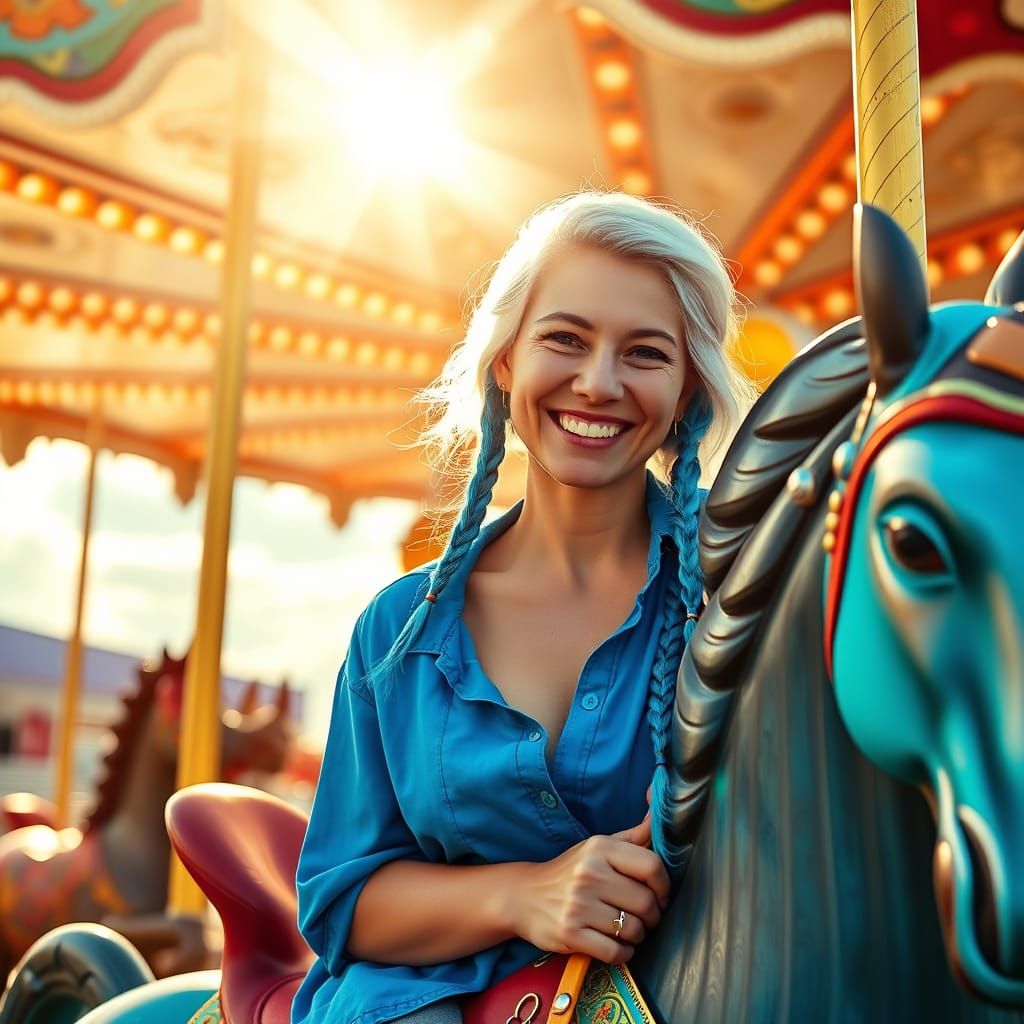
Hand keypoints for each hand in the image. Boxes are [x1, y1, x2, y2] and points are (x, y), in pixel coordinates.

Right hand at [508, 817, 669, 963]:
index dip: (664, 886)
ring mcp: (578, 904)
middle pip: (646, 902)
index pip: (651, 866)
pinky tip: (617, 945)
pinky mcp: (570, 933)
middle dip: (652, 916)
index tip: (660, 895)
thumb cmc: (570, 872)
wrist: (524, 896)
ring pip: (633, 929)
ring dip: (637, 936)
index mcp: (599, 847)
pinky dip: (623, 953)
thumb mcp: (597, 847)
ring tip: (627, 929)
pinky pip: (615, 952)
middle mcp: (589, 872)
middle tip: (644, 917)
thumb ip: (632, 836)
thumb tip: (658, 815)